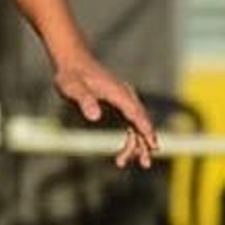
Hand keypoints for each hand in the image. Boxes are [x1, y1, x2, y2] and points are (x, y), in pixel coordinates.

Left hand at [52, 51, 158, 168]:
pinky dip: (132, 137)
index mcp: (117, 92)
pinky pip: (132, 123)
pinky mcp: (120, 103)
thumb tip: (95, 117)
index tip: (153, 144)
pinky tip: (125, 152)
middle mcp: (125, 95)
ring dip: (136, 144)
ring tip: (122, 163)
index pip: (136, 112)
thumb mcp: (72, 87)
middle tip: (145, 163)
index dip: (145, 129)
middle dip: (145, 142)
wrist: (73, 62)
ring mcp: (124, 99)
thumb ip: (84, 100)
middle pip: (141, 120)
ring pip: (137, 124)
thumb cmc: (71, 75)